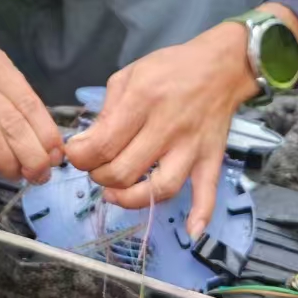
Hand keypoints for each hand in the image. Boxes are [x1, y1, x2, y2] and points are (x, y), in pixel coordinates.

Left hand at [62, 22, 258, 237]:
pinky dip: (201, 214)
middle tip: (96, 168)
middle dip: (99, 176)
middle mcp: (167, 127)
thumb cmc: (170, 69)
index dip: (80, 156)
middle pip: (125, 171)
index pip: (103, 143)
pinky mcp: (210, 158)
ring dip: (131, 200)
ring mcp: (191, 147)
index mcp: (143, 101)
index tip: (75, 153)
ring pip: (160, 188)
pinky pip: (207, 190)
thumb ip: (106, 111)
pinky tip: (190, 231)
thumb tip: (85, 144)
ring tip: (114, 194)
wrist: (221, 66)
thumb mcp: (129, 76)